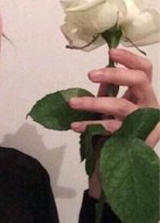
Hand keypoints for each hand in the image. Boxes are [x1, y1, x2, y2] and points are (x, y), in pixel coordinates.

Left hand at [68, 48, 158, 197]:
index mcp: (144, 96)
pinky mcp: (134, 141)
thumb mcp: (111, 110)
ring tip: (72, 104)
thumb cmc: (114, 135)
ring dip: (93, 103)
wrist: (116, 171)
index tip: (110, 51)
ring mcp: (144, 125)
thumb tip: (100, 74)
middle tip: (90, 74)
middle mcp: (150, 107)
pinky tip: (76, 126)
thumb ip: (109, 92)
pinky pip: (110, 129)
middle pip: (140, 80)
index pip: (145, 70)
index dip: (130, 58)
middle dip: (114, 73)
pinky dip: (90, 125)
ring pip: (121, 105)